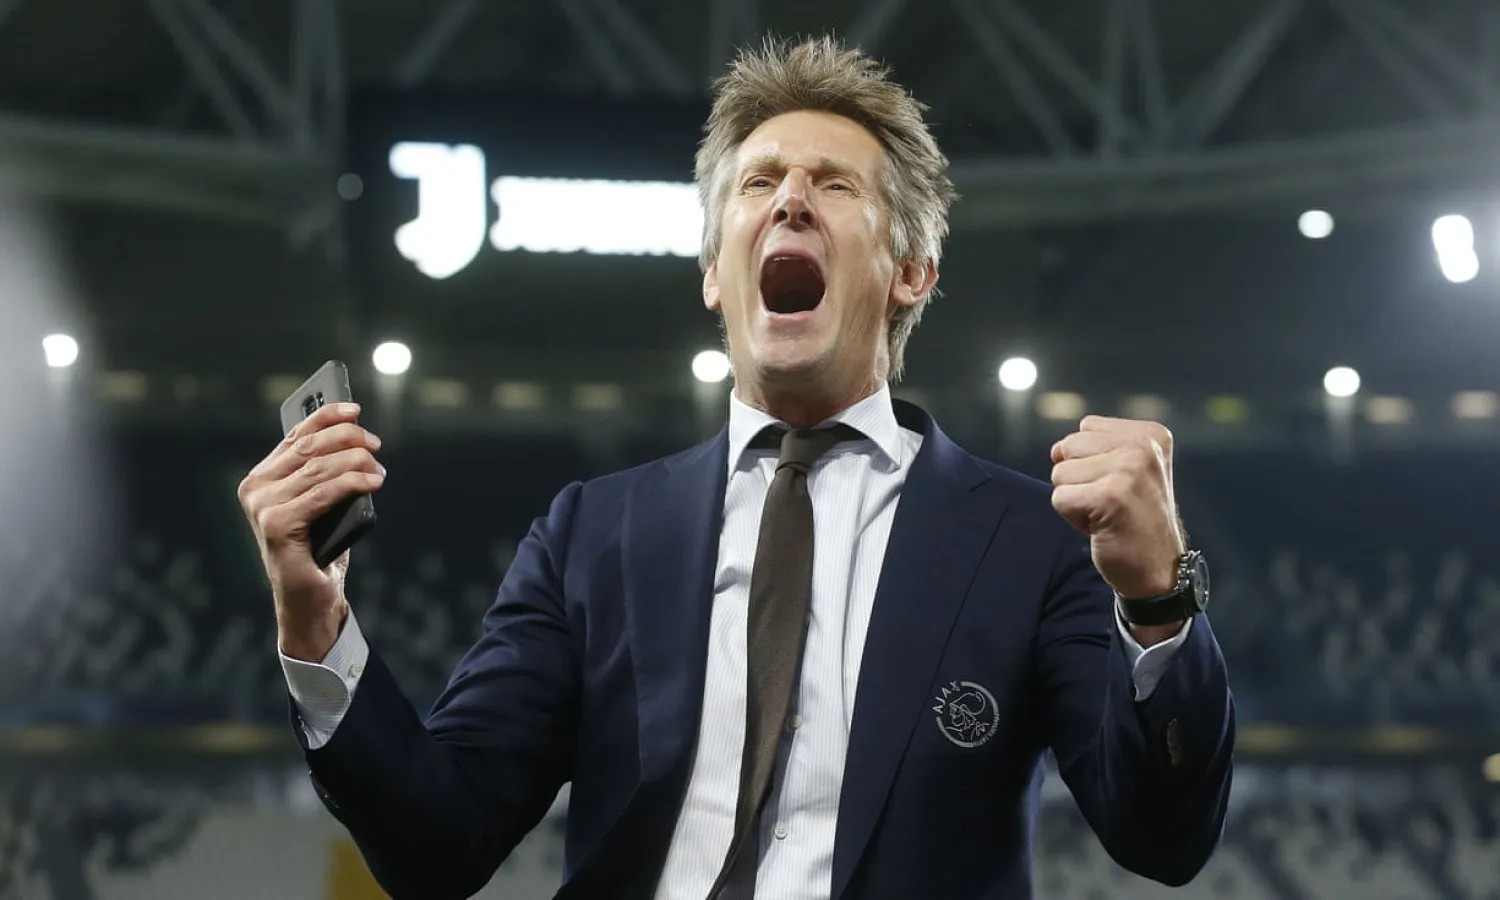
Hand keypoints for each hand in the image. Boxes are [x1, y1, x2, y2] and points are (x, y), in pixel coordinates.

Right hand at [236, 402, 385, 659]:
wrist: (310, 599)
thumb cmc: (318, 549)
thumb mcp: (323, 503)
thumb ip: (325, 473)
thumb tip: (356, 440)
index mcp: (262, 477)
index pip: (295, 435)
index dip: (326, 416)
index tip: (355, 409)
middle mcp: (255, 488)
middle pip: (309, 448)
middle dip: (348, 439)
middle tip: (375, 444)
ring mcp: (262, 507)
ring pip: (318, 469)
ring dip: (355, 462)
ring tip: (378, 469)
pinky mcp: (275, 526)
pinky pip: (322, 494)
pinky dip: (351, 484)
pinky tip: (371, 483)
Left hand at [1049, 416, 1184, 602]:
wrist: (1159, 570)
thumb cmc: (1136, 519)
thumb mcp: (1129, 470)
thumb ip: (1096, 447)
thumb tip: (1056, 449)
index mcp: (1150, 435)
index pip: (1086, 428)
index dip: (1091, 462)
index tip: (1120, 486)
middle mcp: (1143, 446)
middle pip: (1069, 448)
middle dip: (1079, 479)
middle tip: (1111, 503)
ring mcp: (1128, 470)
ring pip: (1060, 474)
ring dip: (1076, 500)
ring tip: (1107, 514)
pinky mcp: (1109, 497)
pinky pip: (1059, 499)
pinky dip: (1072, 518)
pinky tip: (1101, 527)